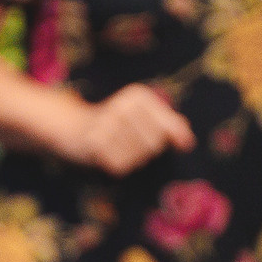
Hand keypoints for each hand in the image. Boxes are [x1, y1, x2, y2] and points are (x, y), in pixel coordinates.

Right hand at [58, 83, 194, 174]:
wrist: (74, 128)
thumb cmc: (117, 123)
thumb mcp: (145, 115)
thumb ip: (170, 125)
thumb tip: (188, 143)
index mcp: (138, 96)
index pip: (167, 130)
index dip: (163, 138)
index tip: (147, 132)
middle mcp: (123, 106)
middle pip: (155, 145)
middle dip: (145, 149)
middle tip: (127, 139)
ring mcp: (107, 124)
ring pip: (139, 157)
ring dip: (131, 158)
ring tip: (117, 146)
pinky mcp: (95, 144)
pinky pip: (121, 166)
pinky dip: (117, 165)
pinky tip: (107, 154)